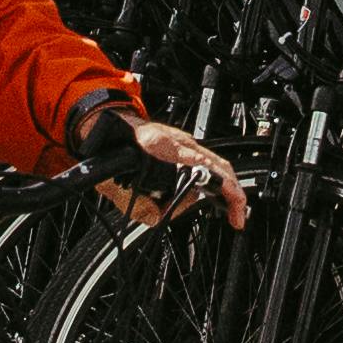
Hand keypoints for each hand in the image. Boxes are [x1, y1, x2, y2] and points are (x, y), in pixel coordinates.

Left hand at [98, 114, 246, 225]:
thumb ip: (139, 207)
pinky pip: (207, 163)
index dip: (226, 188)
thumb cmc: (109, 149)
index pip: (205, 166)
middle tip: (237, 218)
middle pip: (219, 165)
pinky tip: (212, 196)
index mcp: (161, 146)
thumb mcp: (114, 185)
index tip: (234, 209)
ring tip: (222, 210)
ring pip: (215, 164)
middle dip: (233, 194)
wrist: (105, 124)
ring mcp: (183, 141)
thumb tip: (161, 218)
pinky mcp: (183, 145)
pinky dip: (214, 181)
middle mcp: (178, 140)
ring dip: (221, 190)